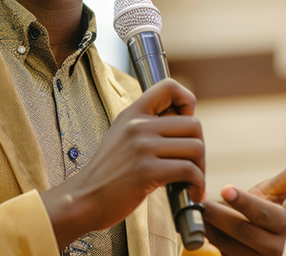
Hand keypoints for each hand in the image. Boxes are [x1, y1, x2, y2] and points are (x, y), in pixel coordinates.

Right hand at [41, 79, 204, 249]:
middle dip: (200, 148)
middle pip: (193, 124)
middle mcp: (138, 125)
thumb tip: (183, 123)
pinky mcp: (147, 171)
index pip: (169, 86)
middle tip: (193, 165)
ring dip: (200, 169)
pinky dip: (197, 184)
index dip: (187, 101)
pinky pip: (189, 170)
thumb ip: (146, 126)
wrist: (84, 198)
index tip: (185, 125)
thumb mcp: (122, 136)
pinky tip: (190, 194)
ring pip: (195, 147)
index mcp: (133, 113)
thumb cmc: (108, 172)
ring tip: (192, 182)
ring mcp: (142, 147)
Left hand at [202, 149, 285, 254]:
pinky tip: (203, 226)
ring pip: (228, 243)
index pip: (262, 211)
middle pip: (242, 228)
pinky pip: (219, 253)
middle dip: (218, 214)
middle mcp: (274, 246)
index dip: (243, 201)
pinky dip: (208, 238)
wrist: (248, 238)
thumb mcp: (272, 192)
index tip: (225, 189)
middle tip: (201, 201)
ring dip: (210, 226)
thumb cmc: (257, 208)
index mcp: (282, 222)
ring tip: (200, 211)